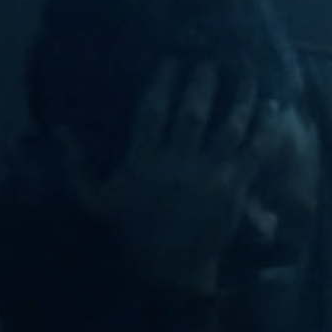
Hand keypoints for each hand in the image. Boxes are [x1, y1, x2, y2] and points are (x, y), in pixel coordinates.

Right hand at [60, 59, 262, 294]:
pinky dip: (266, 128)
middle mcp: (177, 163)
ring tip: (247, 75)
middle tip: (211, 62)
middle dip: (203, 84)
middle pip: (193, 114)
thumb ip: (75, 164)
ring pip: (229, 128)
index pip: (152, 112)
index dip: (163, 83)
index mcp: (143, 162)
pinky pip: (254, 152)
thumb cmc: (130, 233)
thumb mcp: (94, 200)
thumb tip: (57, 129)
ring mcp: (210, 176)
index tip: (172, 60)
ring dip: (240, 98)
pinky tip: (273, 107)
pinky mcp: (234, 189)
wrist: (168, 271)